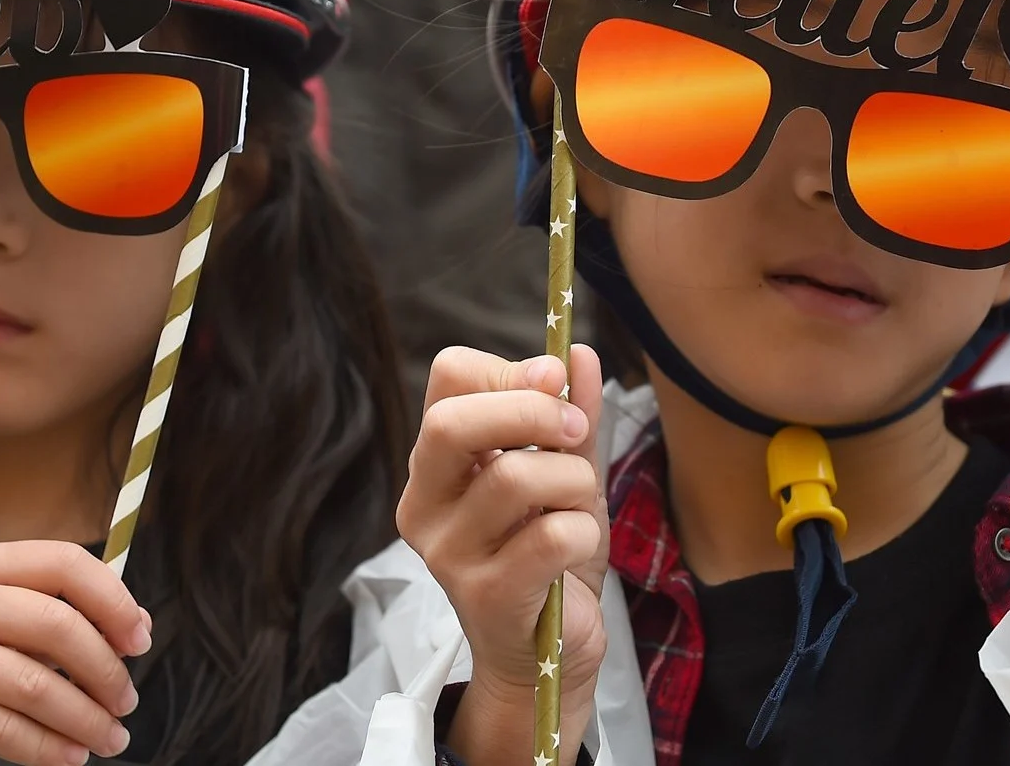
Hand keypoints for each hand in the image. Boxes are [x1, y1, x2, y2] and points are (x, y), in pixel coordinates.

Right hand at [0, 541, 150, 765]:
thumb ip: (48, 619)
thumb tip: (133, 625)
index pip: (60, 560)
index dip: (112, 599)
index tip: (141, 640)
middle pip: (53, 623)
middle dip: (104, 669)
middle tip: (128, 703)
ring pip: (33, 683)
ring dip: (84, 718)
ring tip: (110, 739)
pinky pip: (1, 728)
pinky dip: (47, 748)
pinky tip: (70, 757)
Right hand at [397, 345, 606, 764]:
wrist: (545, 655)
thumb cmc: (547, 558)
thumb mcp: (564, 477)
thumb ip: (570, 417)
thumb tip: (577, 353)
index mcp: (437, 464)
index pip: (448, 379)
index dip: (509, 370)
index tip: (555, 384)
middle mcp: (426, 505)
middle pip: (453, 423)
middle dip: (533, 413)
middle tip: (576, 433)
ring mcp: (448, 554)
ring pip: (516, 478)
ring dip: (573, 483)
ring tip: (579, 507)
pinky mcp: (485, 595)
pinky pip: (549, 536)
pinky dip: (582, 532)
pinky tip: (575, 549)